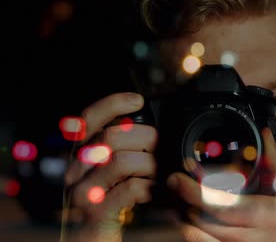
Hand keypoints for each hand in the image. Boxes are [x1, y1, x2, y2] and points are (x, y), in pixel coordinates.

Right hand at [64, 92, 157, 241]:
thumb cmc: (111, 207)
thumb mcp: (115, 173)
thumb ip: (123, 150)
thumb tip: (149, 130)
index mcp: (80, 156)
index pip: (88, 119)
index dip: (112, 104)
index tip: (137, 101)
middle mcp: (76, 171)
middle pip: (110, 137)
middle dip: (145, 139)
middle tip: (160, 149)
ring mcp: (83, 192)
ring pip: (121, 161)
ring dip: (149, 165)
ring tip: (158, 173)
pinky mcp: (96, 213)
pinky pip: (128, 188)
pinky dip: (148, 187)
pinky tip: (153, 191)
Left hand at [169, 128, 275, 241]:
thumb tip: (264, 134)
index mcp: (267, 216)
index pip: (222, 206)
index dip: (194, 192)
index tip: (177, 178)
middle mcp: (252, 239)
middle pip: (204, 223)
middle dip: (184, 202)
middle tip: (175, 184)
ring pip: (198, 238)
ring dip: (184, 217)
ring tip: (181, 200)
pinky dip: (191, 232)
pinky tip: (189, 219)